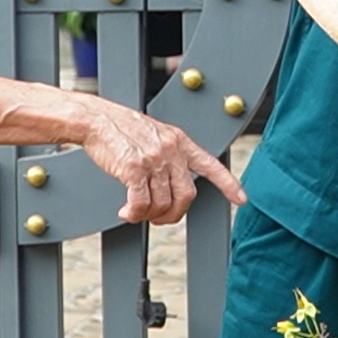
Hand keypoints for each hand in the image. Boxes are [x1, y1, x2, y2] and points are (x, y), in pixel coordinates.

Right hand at [75, 98, 246, 223]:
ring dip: (149, 215)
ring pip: (163, 203)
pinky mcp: (134, 168)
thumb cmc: (121, 129)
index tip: (241, 199)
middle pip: (187, 195)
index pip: (210, 164)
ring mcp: (153, 158)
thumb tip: (171, 189)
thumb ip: (168, 156)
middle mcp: (171, 149)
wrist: (96, 119)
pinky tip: (126, 211)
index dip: (228, 183)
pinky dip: (134, 213)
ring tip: (135, 212)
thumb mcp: (154, 135)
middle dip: (174, 214)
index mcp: (179, 141)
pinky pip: (141, 203)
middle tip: (159, 218)